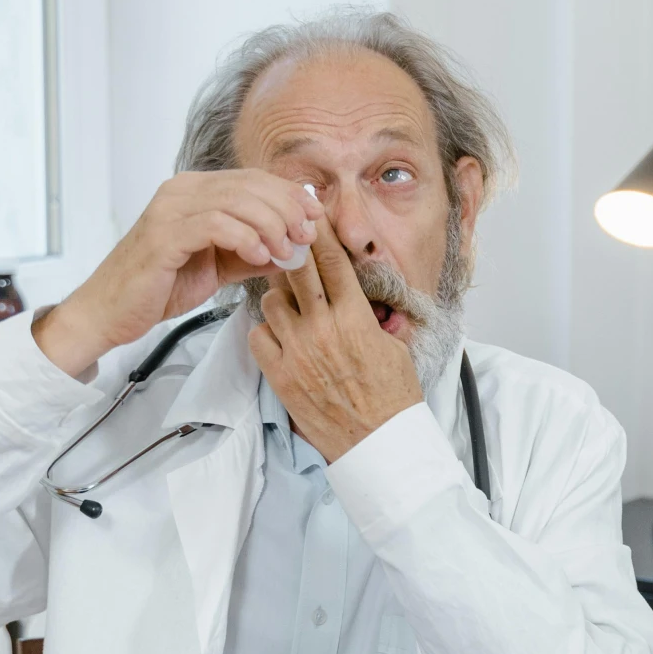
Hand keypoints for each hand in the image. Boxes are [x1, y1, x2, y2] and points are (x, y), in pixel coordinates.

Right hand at [33, 170, 317, 377]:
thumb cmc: (161, 287)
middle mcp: (181, 190)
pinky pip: (215, 225)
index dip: (289, 195)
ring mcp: (170, 209)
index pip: (253, 179)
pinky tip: (260, 257)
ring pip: (236, 200)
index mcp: (194, 191)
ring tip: (287, 251)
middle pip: (249, 185)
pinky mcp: (163, 234)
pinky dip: (245, 238)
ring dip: (271, 225)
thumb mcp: (219, 266)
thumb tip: (296, 249)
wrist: (111, 312)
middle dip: (287, 209)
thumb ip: (253, 253)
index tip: (316, 218)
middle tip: (307, 236)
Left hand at [248, 211, 422, 459]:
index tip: (309, 211)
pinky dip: (265, 331)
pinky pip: (258, 336)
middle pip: (297, 271)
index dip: (319, 232)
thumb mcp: (394, 347)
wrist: (378, 442)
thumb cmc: (392, 397)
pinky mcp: (279, 375)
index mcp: (355, 318)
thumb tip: (363, 300)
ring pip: (271, 301)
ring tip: (291, 304)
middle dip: (290, 247)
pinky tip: (280, 336)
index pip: (332, 262)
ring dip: (279, 297)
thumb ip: (372, 318)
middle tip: (284, 233)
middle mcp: (323, 329)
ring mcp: (297, 352)